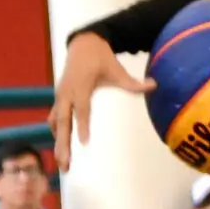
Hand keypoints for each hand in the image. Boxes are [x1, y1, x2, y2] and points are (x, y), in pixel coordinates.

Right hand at [49, 31, 155, 171]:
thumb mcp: (118, 69)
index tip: (84, 143)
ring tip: (63, 164)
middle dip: (63, 144)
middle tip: (65, 164)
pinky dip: (57, 134)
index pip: (82, 109)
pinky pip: (55, 119)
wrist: (83, 44)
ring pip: (57, 124)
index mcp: (81, 86)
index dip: (83, 126)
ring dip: (58, 144)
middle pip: (63, 122)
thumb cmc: (101, 58)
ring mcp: (60, 96)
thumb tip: (155, 85)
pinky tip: (61, 150)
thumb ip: (133, 83)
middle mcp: (67, 93)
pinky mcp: (59, 99)